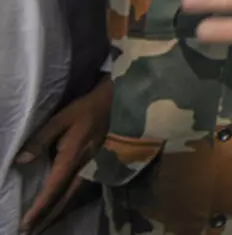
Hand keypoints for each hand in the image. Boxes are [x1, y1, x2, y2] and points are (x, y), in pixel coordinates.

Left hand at [15, 76, 111, 231]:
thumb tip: (21, 161)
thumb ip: (40, 139)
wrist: (117, 103)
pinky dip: (70, 202)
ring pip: (74, 198)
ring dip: (58, 212)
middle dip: (47, 217)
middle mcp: (85, 168)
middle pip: (64, 200)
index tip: (26, 223)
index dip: (39, 208)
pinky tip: (63, 206)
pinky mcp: (100, 166)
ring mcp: (95, 169)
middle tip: (31, 231)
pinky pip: (82, 190)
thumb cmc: (87, 109)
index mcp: (72, 158)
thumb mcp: (60, 119)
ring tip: (44, 223)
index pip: (52, 189)